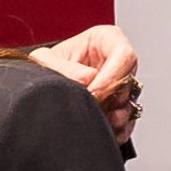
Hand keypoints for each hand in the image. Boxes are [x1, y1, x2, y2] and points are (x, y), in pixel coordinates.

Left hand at [37, 20, 143, 143]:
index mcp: (106, 40)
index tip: (94, 91)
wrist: (42, 87)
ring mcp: (120, 87)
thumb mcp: (44, 59)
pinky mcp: (118, 109)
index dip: (112, 75)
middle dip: (109, 99)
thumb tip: (87, 79)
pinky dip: (114, 130)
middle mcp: (117, 63)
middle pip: (128, 82)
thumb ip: (62, 66)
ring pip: (128, 104)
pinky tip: (98, 128)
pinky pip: (126, 124)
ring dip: (112, 116)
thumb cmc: (47, 66)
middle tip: (90, 107)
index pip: (124, 55)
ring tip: (92, 118)